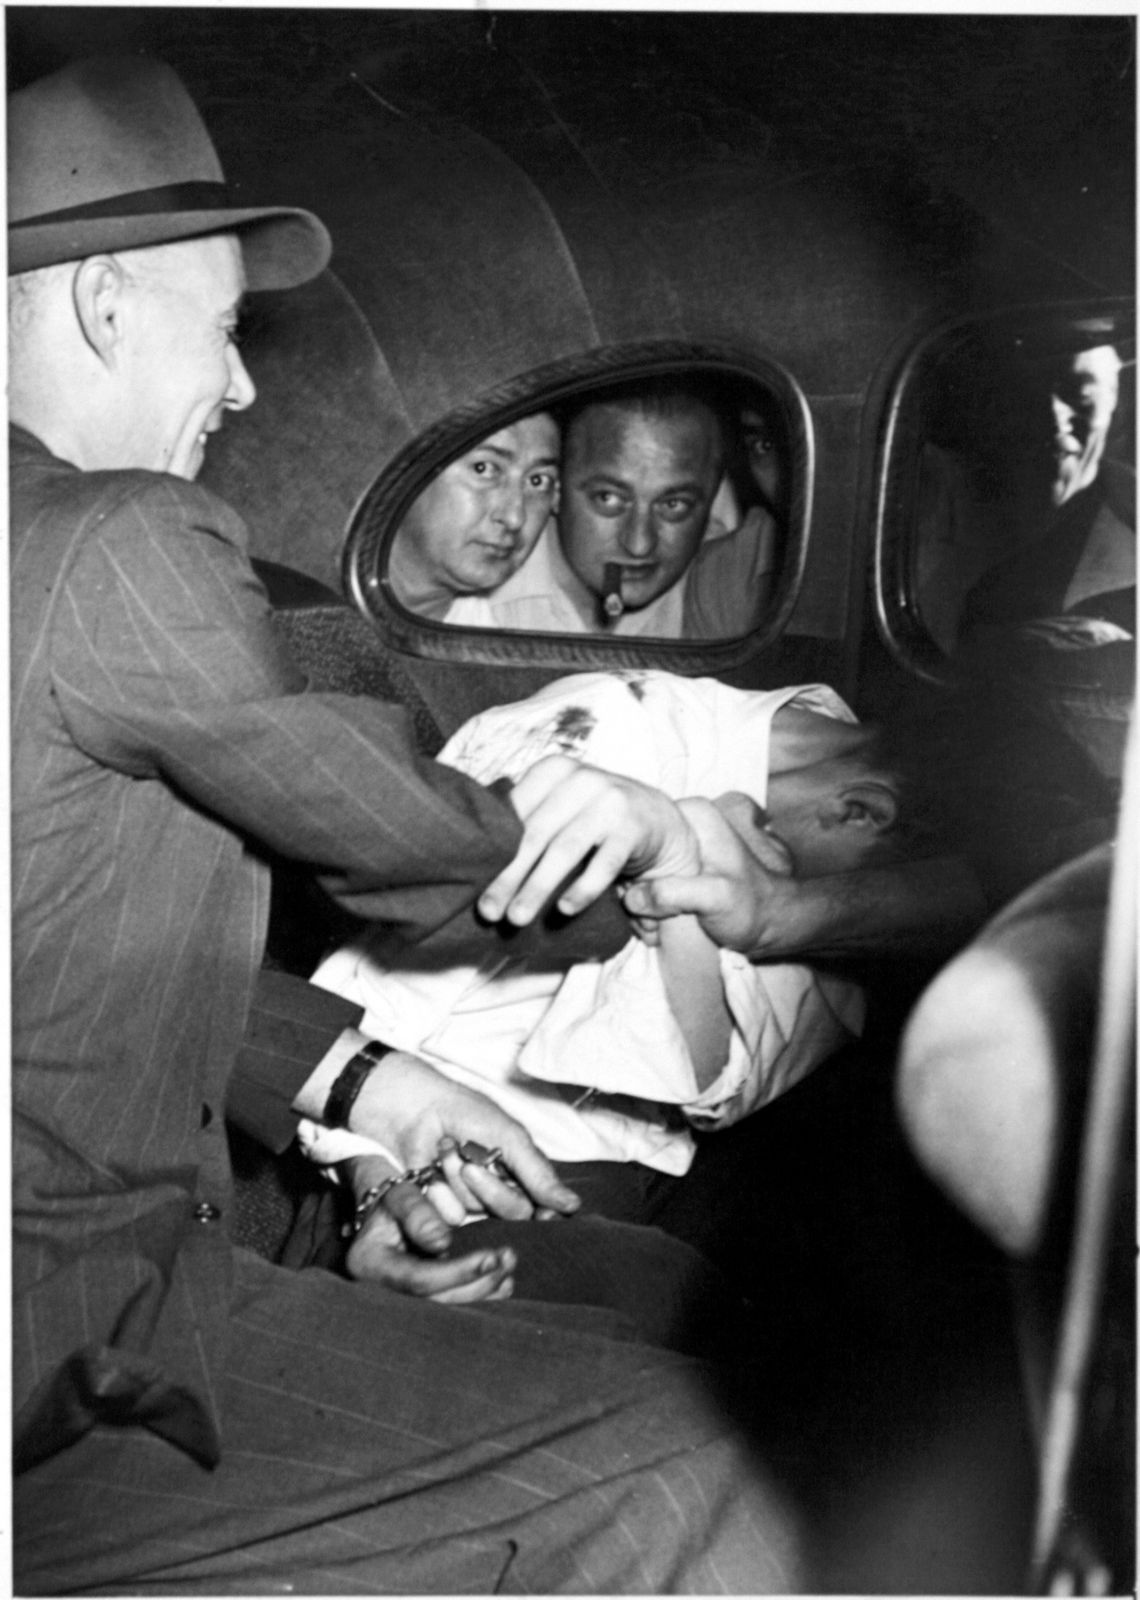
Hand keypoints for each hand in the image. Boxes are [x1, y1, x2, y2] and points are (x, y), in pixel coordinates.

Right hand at [343, 1156, 516, 1301]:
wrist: (388, 1216)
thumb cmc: (394, 1201)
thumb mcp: (400, 1194)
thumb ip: (417, 1212)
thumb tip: (441, 1242)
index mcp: (369, 1264)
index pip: (418, 1280)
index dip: (457, 1272)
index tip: (491, 1256)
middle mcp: (381, 1293)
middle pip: (435, 1304)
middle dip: (477, 1284)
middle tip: (508, 1260)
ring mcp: (398, 1303)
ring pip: (445, 1312)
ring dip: (484, 1293)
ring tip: (508, 1269)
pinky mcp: (418, 1304)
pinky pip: (450, 1310)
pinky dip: (480, 1299)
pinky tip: (503, 1284)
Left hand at [350, 1050, 580, 1220]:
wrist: (415, 1106)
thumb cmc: (465, 1112)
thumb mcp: (510, 1137)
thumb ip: (539, 1173)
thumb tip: (573, 1205)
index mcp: (521, 1174)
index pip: (543, 1205)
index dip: (544, 1211)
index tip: (543, 1213)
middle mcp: (499, 1192)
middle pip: (514, 1214)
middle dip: (492, 1188)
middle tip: (472, 1162)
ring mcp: (470, 1202)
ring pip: (478, 1214)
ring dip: (461, 1179)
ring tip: (449, 1150)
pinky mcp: (440, 1207)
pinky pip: (449, 1215)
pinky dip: (440, 1188)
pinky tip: (432, 1165)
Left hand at [477, 755, 698, 926]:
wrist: (662, 823)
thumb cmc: (597, 821)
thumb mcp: (562, 810)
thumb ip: (528, 822)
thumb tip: (474, 861)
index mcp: (555, 770)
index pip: (515, 813)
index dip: (492, 851)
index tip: (473, 884)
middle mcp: (582, 779)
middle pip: (535, 834)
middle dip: (509, 876)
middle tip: (488, 912)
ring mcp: (611, 801)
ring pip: (564, 849)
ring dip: (537, 887)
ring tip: (517, 918)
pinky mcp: (634, 827)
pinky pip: (604, 863)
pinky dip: (583, 888)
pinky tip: (565, 909)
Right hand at [622, 793, 800, 955]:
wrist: (770, 924)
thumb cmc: (752, 907)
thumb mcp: (716, 898)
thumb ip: (674, 893)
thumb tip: (632, 897)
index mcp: (693, 814)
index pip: (637, 827)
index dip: (629, 863)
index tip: (635, 896)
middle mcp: (681, 824)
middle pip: (632, 852)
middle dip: (632, 890)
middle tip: (648, 922)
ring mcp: (675, 847)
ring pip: (633, 872)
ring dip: (636, 904)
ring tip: (654, 928)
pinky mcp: (672, 870)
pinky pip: (642, 885)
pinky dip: (643, 907)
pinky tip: (655, 927)